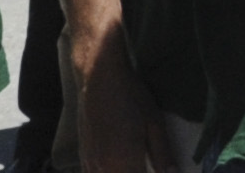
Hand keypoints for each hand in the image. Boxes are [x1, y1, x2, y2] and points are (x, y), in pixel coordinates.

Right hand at [70, 28, 173, 172]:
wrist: (99, 81)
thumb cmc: (132, 98)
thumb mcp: (154, 124)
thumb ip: (162, 154)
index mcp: (124, 163)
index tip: (159, 171)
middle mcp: (103, 169)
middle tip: (146, 165)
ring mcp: (89, 163)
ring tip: (135, 164)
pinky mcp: (82, 156)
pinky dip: (106, 172)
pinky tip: (118, 166)